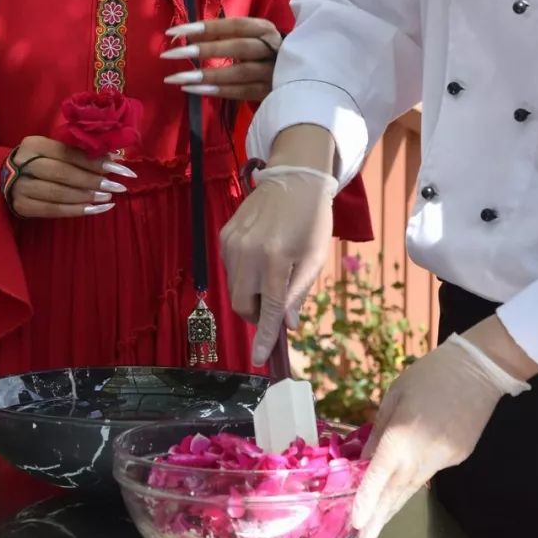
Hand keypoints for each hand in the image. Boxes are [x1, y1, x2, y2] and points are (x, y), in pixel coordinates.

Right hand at [5, 136, 135, 219]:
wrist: (6, 178)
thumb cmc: (39, 161)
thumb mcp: (53, 150)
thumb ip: (79, 152)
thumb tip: (115, 157)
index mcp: (34, 144)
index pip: (68, 153)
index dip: (94, 161)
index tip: (119, 167)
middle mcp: (24, 164)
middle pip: (63, 173)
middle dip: (93, 181)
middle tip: (116, 186)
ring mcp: (20, 187)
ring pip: (59, 193)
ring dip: (86, 197)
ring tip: (107, 198)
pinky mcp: (22, 206)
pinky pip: (53, 210)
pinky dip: (76, 211)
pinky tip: (95, 209)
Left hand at [161, 17, 282, 101]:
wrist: (301, 75)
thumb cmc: (265, 53)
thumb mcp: (249, 38)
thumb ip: (223, 36)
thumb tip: (187, 36)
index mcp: (265, 29)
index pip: (235, 25)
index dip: (206, 27)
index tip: (174, 32)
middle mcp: (272, 48)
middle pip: (239, 47)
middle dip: (204, 50)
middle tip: (171, 54)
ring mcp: (274, 72)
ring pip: (240, 72)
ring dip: (207, 75)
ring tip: (176, 78)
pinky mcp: (271, 92)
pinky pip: (242, 92)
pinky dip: (217, 91)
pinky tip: (194, 90)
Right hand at [221, 169, 335, 365]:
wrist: (294, 179)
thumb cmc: (311, 220)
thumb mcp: (314, 258)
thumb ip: (299, 292)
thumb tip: (288, 324)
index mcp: (276, 258)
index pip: (268, 308)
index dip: (263, 336)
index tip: (259, 358)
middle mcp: (248, 252)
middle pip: (242, 304)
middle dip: (257, 314)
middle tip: (275, 305)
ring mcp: (232, 243)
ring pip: (234, 289)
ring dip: (251, 294)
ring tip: (271, 274)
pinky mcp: (224, 235)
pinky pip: (229, 270)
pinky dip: (243, 275)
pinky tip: (260, 257)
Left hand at [351, 328, 529, 537]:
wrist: (480, 368)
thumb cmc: (430, 374)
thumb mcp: (395, 395)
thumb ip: (379, 431)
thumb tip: (365, 460)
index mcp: (402, 435)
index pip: (379, 476)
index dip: (366, 501)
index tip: (356, 523)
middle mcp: (423, 454)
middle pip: (397, 492)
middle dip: (380, 516)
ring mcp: (445, 459)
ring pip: (415, 486)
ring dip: (395, 505)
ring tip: (379, 523)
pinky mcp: (459, 457)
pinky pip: (431, 471)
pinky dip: (415, 480)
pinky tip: (404, 485)